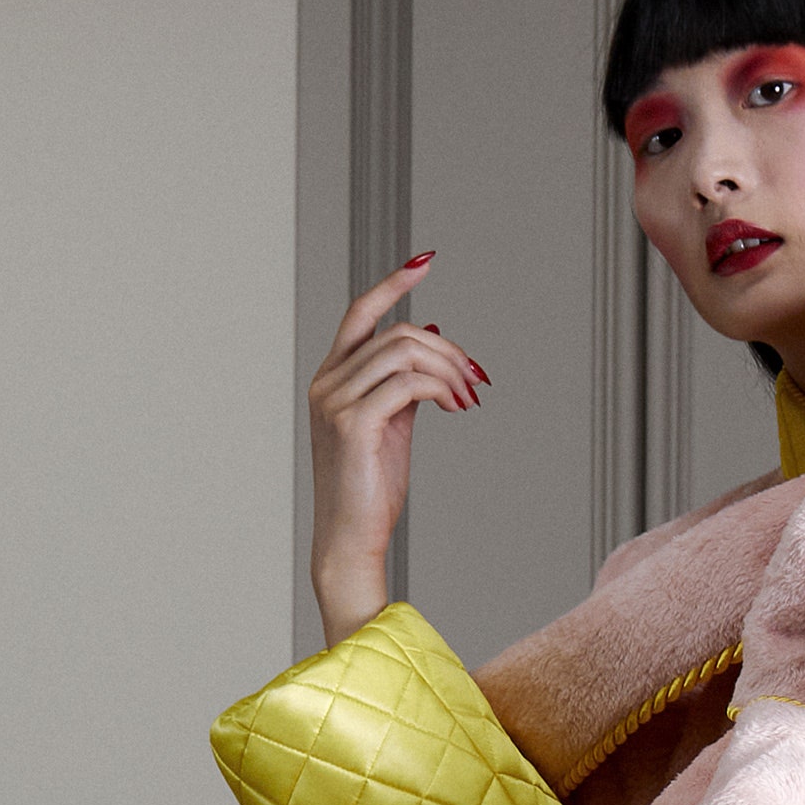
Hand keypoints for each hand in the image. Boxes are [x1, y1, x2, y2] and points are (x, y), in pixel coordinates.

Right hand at [309, 257, 486, 640]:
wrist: (350, 541)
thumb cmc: (370, 491)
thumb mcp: (391, 426)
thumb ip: (404, 383)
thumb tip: (432, 337)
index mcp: (332, 379)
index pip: (360, 314)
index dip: (392, 284)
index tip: (424, 262)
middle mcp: (327, 383)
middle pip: (395, 333)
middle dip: (445, 350)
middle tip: (477, 377)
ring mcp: (335, 402)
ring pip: (403, 353)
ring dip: (448, 369)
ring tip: (469, 396)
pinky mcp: (353, 424)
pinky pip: (406, 384)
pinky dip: (440, 389)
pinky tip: (457, 406)